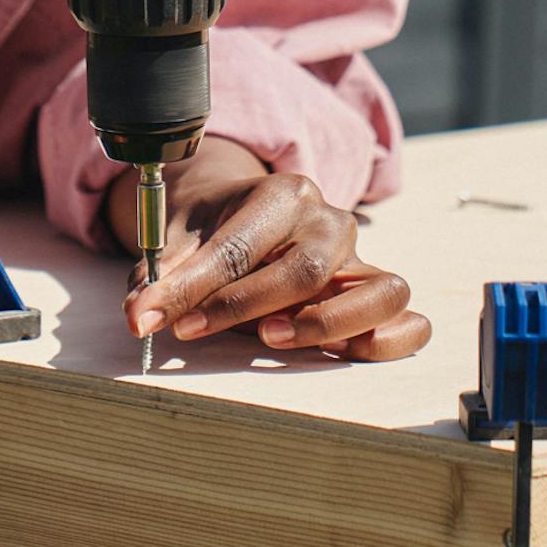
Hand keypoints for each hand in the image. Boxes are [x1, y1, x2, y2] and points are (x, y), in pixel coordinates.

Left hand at [108, 137, 430, 361]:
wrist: (242, 213)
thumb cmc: (213, 227)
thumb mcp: (179, 238)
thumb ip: (160, 275)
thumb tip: (137, 314)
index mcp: (282, 193)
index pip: (237, 246)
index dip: (191, 287)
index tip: (150, 315)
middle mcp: (330, 221)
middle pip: (304, 270)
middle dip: (242, 306)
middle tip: (193, 330)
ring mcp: (361, 260)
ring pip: (379, 291)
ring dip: (325, 325)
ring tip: (270, 338)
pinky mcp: (378, 294)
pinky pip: (409, 321)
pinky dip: (385, 341)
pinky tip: (338, 353)